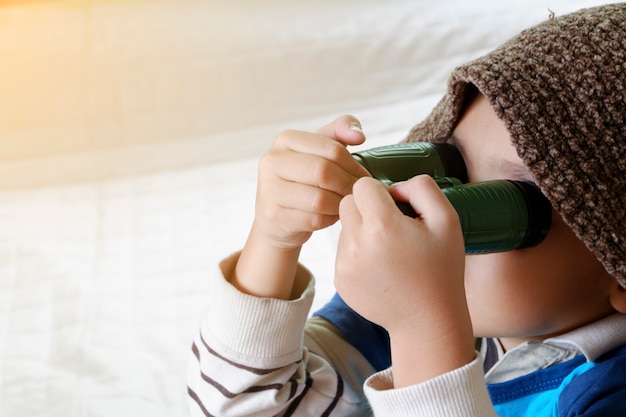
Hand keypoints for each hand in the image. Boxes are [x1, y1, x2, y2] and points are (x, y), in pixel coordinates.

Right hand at [232, 116, 369, 299]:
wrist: (277, 218)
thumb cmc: (304, 179)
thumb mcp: (319, 151)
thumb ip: (340, 131)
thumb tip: (358, 135)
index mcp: (285, 140)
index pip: (332, 149)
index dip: (354, 165)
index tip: (364, 177)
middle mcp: (272, 161)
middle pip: (324, 172)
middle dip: (347, 185)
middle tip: (358, 195)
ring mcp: (269, 190)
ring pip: (320, 199)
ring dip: (339, 205)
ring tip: (344, 205)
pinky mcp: (273, 217)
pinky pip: (313, 220)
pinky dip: (329, 220)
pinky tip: (330, 216)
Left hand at [335, 175, 473, 384]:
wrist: (428, 321)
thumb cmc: (441, 270)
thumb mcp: (447, 221)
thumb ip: (422, 188)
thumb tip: (395, 186)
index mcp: (382, 226)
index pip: (362, 185)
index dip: (381, 191)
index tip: (397, 208)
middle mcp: (356, 244)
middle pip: (347, 203)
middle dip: (367, 207)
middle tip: (392, 226)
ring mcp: (344, 264)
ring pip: (344, 228)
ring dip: (362, 230)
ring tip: (389, 251)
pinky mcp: (340, 280)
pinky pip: (343, 251)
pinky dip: (358, 253)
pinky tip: (381, 268)